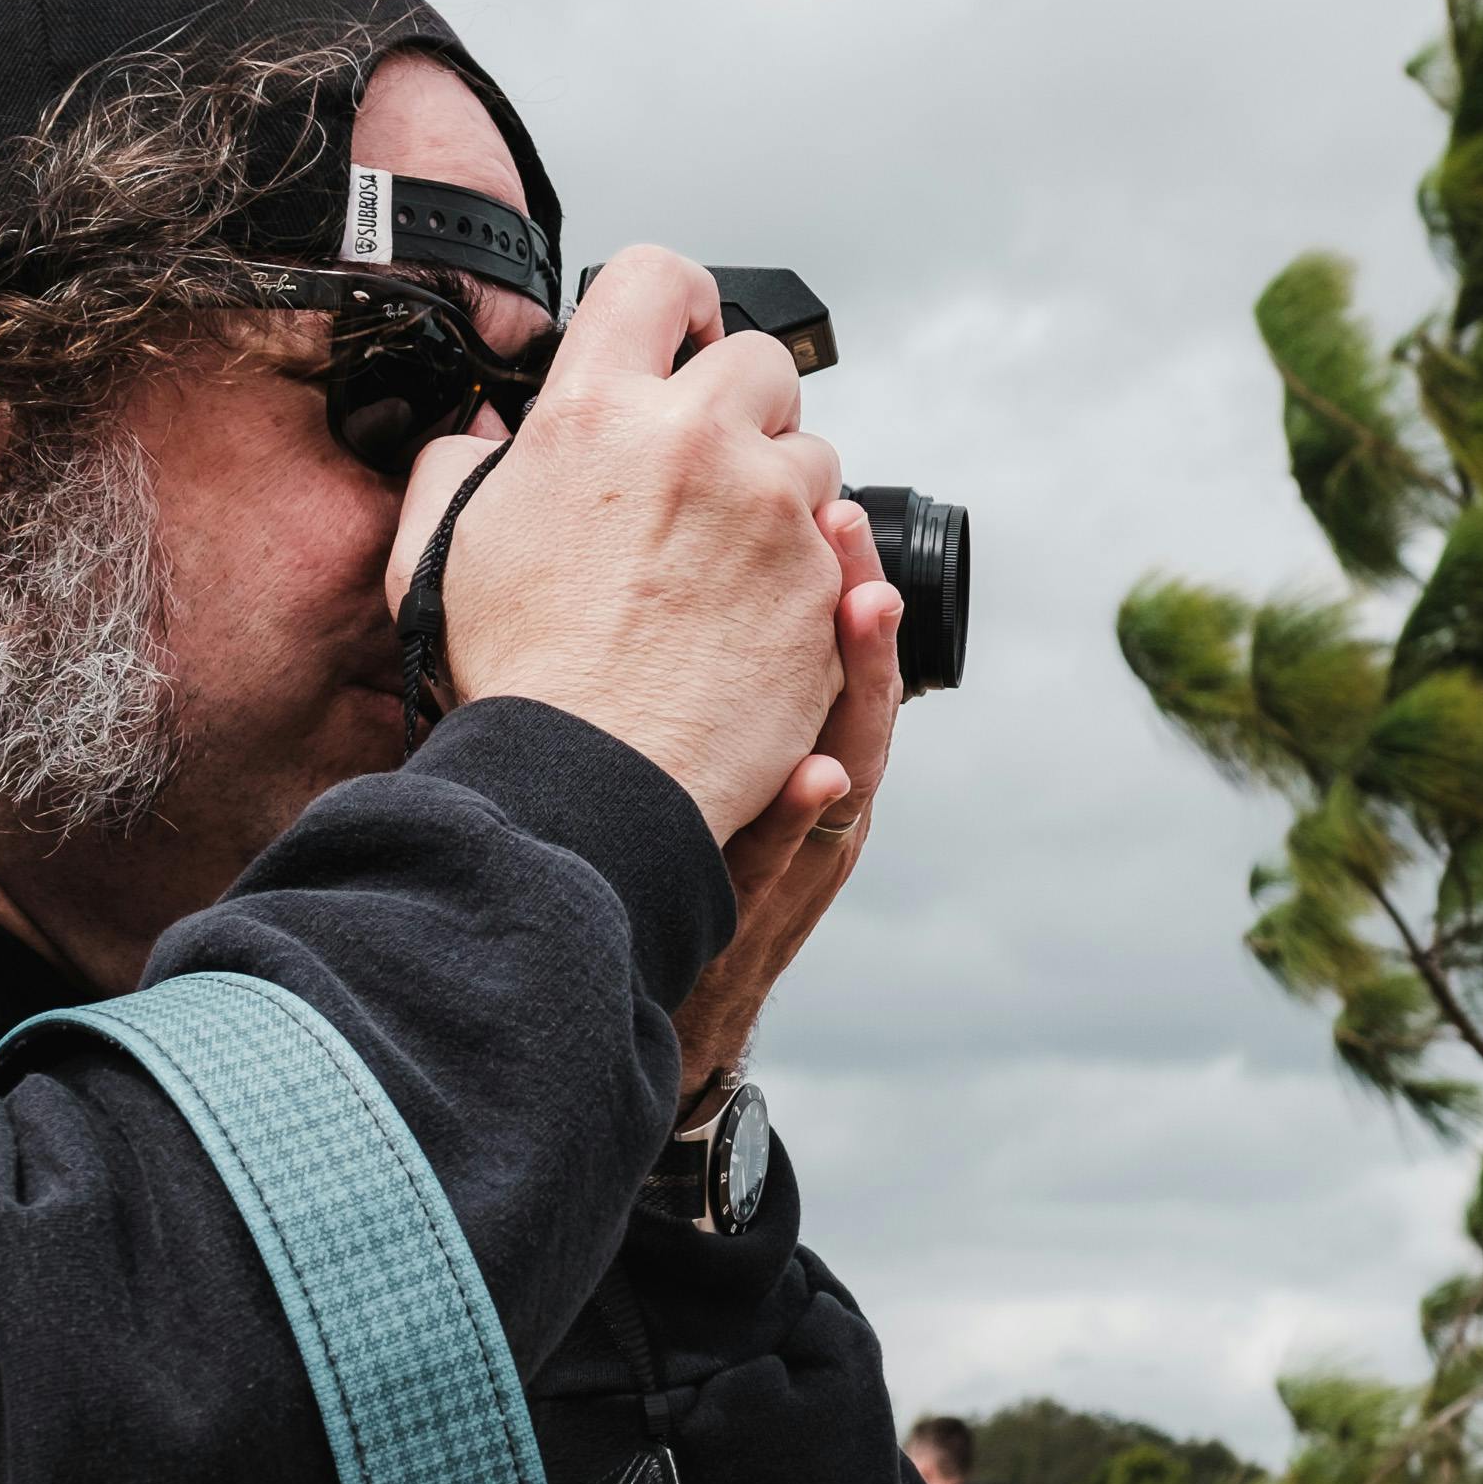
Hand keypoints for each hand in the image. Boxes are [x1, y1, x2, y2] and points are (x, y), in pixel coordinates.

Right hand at [391, 247, 848, 844]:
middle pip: (760, 363)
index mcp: (593, 413)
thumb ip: (462, 461)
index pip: (656, 278)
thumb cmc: (516, 675)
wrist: (589, 781)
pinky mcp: (822, 583)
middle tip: (708, 471)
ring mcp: (771, 511)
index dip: (676, 300)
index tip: (684, 334)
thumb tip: (490, 426)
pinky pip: (836, 550)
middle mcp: (693, 441)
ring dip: (780, 495)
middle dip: (742, 409)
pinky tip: (747, 622)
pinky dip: (803, 575)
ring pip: (813, 458)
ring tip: (724, 563)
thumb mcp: (440, 548)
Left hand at [667, 506, 902, 1110]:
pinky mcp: (752, 912)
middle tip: (850, 522)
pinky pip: (781, 857)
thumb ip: (661, 680)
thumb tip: (624, 566)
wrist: (616, 984)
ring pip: (841, 762)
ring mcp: (790, 851)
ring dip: (858, 684)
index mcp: (781, 747)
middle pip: (848, 687)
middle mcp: (806, 794)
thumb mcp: (661, 760)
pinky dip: (797, 816)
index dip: (830, 574)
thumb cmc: (636, 857)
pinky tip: (815, 774)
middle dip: (856, 600)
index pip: (815, 648)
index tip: (829, 499)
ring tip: (866, 607)